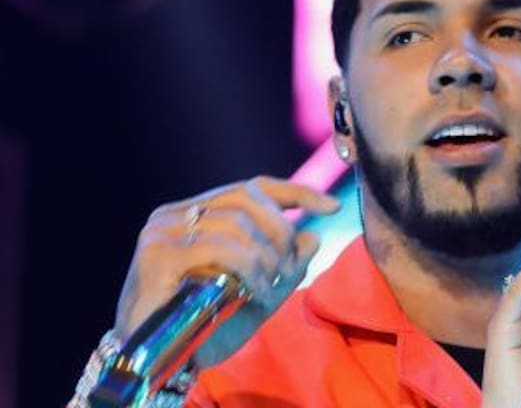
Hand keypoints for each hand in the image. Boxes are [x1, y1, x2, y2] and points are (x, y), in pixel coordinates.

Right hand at [113, 176, 339, 367]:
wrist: (161, 365)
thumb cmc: (207, 327)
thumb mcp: (259, 292)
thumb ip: (286, 264)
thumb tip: (312, 236)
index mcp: (196, 214)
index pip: (251, 188)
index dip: (295, 192)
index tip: (332, 207)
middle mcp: (174, 214)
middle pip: (245, 198)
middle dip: (280, 230)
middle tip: (287, 267)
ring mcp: (161, 231)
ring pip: (234, 222)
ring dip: (264, 254)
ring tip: (269, 284)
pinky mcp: (156, 255)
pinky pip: (217, 247)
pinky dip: (247, 266)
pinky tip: (255, 289)